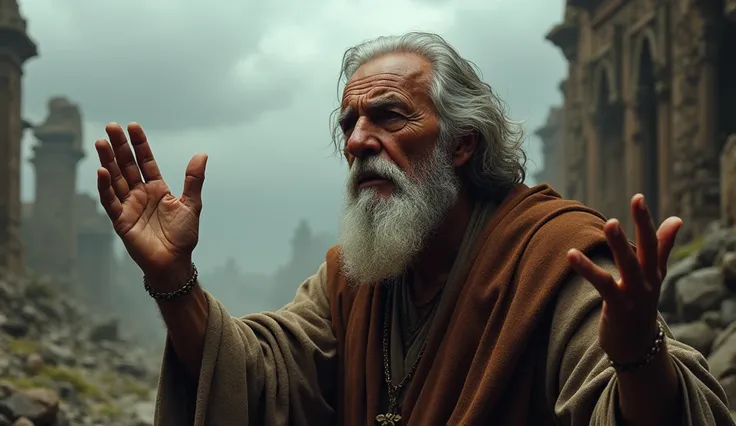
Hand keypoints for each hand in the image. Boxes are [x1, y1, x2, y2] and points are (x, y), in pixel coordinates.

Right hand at [95, 123, 207, 286]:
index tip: (133, 126)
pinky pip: (111, 201)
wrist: (175, 262)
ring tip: (101, 142)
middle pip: (127, 165)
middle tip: (111, 126)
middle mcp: (140, 194)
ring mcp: (129, 206)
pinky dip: (105, 187)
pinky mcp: (121, 220)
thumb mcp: (191, 204)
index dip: (139, 144)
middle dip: (119, 147)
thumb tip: (202, 154)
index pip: (145, 161)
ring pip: (115, 179)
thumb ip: (194, 180)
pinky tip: (102, 171)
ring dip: (108, 161)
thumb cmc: (183, 236)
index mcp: (157, 188)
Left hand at [566, 194, 681, 364]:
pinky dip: (587, 268)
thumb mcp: (653, 277)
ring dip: (620, 244)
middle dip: (643, 224)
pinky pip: (602, 284)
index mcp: (654, 272)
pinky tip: (571, 254)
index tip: (639, 197)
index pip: (654, 241)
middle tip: (637, 201)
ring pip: (628, 265)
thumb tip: (676, 219)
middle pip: (647, 249)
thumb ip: (661, 248)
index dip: (647, 219)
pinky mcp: (619, 307)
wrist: (637, 348)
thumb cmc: (641, 306)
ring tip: (610, 224)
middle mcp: (648, 281)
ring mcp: (635, 295)